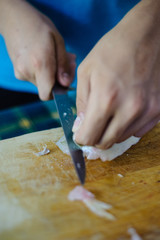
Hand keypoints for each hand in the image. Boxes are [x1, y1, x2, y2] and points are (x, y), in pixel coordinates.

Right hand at [1, 0, 75, 99]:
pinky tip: (46, 58)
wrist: (14, 19)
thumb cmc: (38, 26)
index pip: (47, 94)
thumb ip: (63, 65)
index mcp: (40, 63)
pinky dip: (43, 72)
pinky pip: (35, 78)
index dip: (58, 92)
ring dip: (52, 74)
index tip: (65, 81)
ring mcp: (20, 73)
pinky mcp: (18, 72)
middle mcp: (27, 72)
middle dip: (59, 79)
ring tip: (56, 57)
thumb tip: (66, 84)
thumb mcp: (58, 41)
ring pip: (42, 84)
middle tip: (68, 63)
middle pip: (48, 89)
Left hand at [73, 0, 159, 148]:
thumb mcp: (86, 72)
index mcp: (106, 99)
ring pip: (122, 138)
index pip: (89, 137)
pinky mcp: (158, 110)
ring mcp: (147, 111)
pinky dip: (128, 126)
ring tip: (111, 113)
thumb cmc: (113, 50)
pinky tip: (125, 111)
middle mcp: (129, 110)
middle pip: (106, 142)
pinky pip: (138, 131)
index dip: (81, 138)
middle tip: (93, 125)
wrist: (146, 36)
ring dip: (112, 131)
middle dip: (95, 137)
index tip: (81, 133)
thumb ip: (82, 103)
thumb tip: (81, 126)